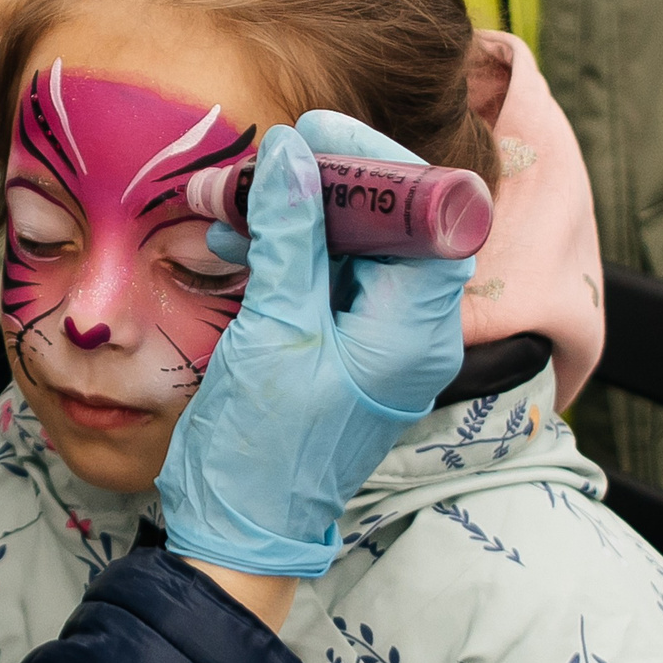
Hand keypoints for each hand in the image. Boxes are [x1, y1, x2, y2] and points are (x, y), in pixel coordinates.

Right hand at [156, 116, 472, 577]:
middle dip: (325, 182)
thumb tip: (291, 154)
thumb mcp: (275, 332)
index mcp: (417, 330)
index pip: (433, 214)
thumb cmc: (266, 447)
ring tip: (229, 197)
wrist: (239, 527)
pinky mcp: (336, 345)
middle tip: (266, 158)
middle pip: (392, 223)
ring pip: (351, 245)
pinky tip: (235, 231)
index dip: (380, 163)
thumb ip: (289, 238)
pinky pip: (324, 276)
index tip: (317, 135)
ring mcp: (373, 339)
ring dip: (294, 212)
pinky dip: (284, 247)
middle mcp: (409, 330)